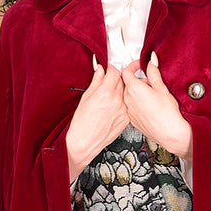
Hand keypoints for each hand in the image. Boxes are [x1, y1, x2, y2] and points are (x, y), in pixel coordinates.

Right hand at [66, 60, 128, 183]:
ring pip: (127, 93)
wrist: (85, 141)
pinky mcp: (126, 120)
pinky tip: (114, 106)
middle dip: (116, 78)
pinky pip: (128, 105)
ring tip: (111, 94)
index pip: (115, 72)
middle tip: (110, 80)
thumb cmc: (82, 122)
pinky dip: (123, 103)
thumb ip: (97, 81)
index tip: (108, 69)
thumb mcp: (87, 96)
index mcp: (106, 92)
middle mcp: (117, 101)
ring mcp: (124, 111)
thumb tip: (101, 70)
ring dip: (121, 90)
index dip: (111, 69)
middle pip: (123, 81)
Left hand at [121, 53, 192, 160]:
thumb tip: (151, 61)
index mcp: (133, 89)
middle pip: (128, 84)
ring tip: (153, 95)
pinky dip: (139, 103)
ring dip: (138, 92)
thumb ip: (153, 72)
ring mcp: (129, 111)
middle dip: (138, 80)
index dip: (133, 66)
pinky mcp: (133, 120)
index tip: (140, 65)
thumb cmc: (167, 113)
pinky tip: (151, 106)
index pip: (126, 71)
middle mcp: (128, 100)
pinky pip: (132, 107)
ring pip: (130, 96)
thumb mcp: (161, 87)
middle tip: (152, 81)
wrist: (170, 133)